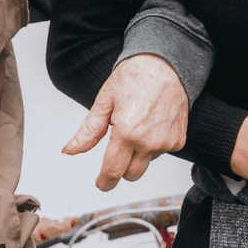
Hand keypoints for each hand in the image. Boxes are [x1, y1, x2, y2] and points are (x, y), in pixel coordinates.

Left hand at [62, 54, 188, 191]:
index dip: (104, 181)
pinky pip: (160, 153)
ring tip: (136, 123)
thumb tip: (69, 151)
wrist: (166, 65)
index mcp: (127, 132)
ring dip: (137, 153)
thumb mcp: (105, 101)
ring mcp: (166, 143)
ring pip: (145, 163)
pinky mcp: (179, 141)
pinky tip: (150, 124)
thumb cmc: (134, 77)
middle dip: (120, 167)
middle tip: (115, 148)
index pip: (113, 171)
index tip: (101, 183)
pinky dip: (152, 145)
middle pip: (130, 174)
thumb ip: (88, 131)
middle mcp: (149, 142)